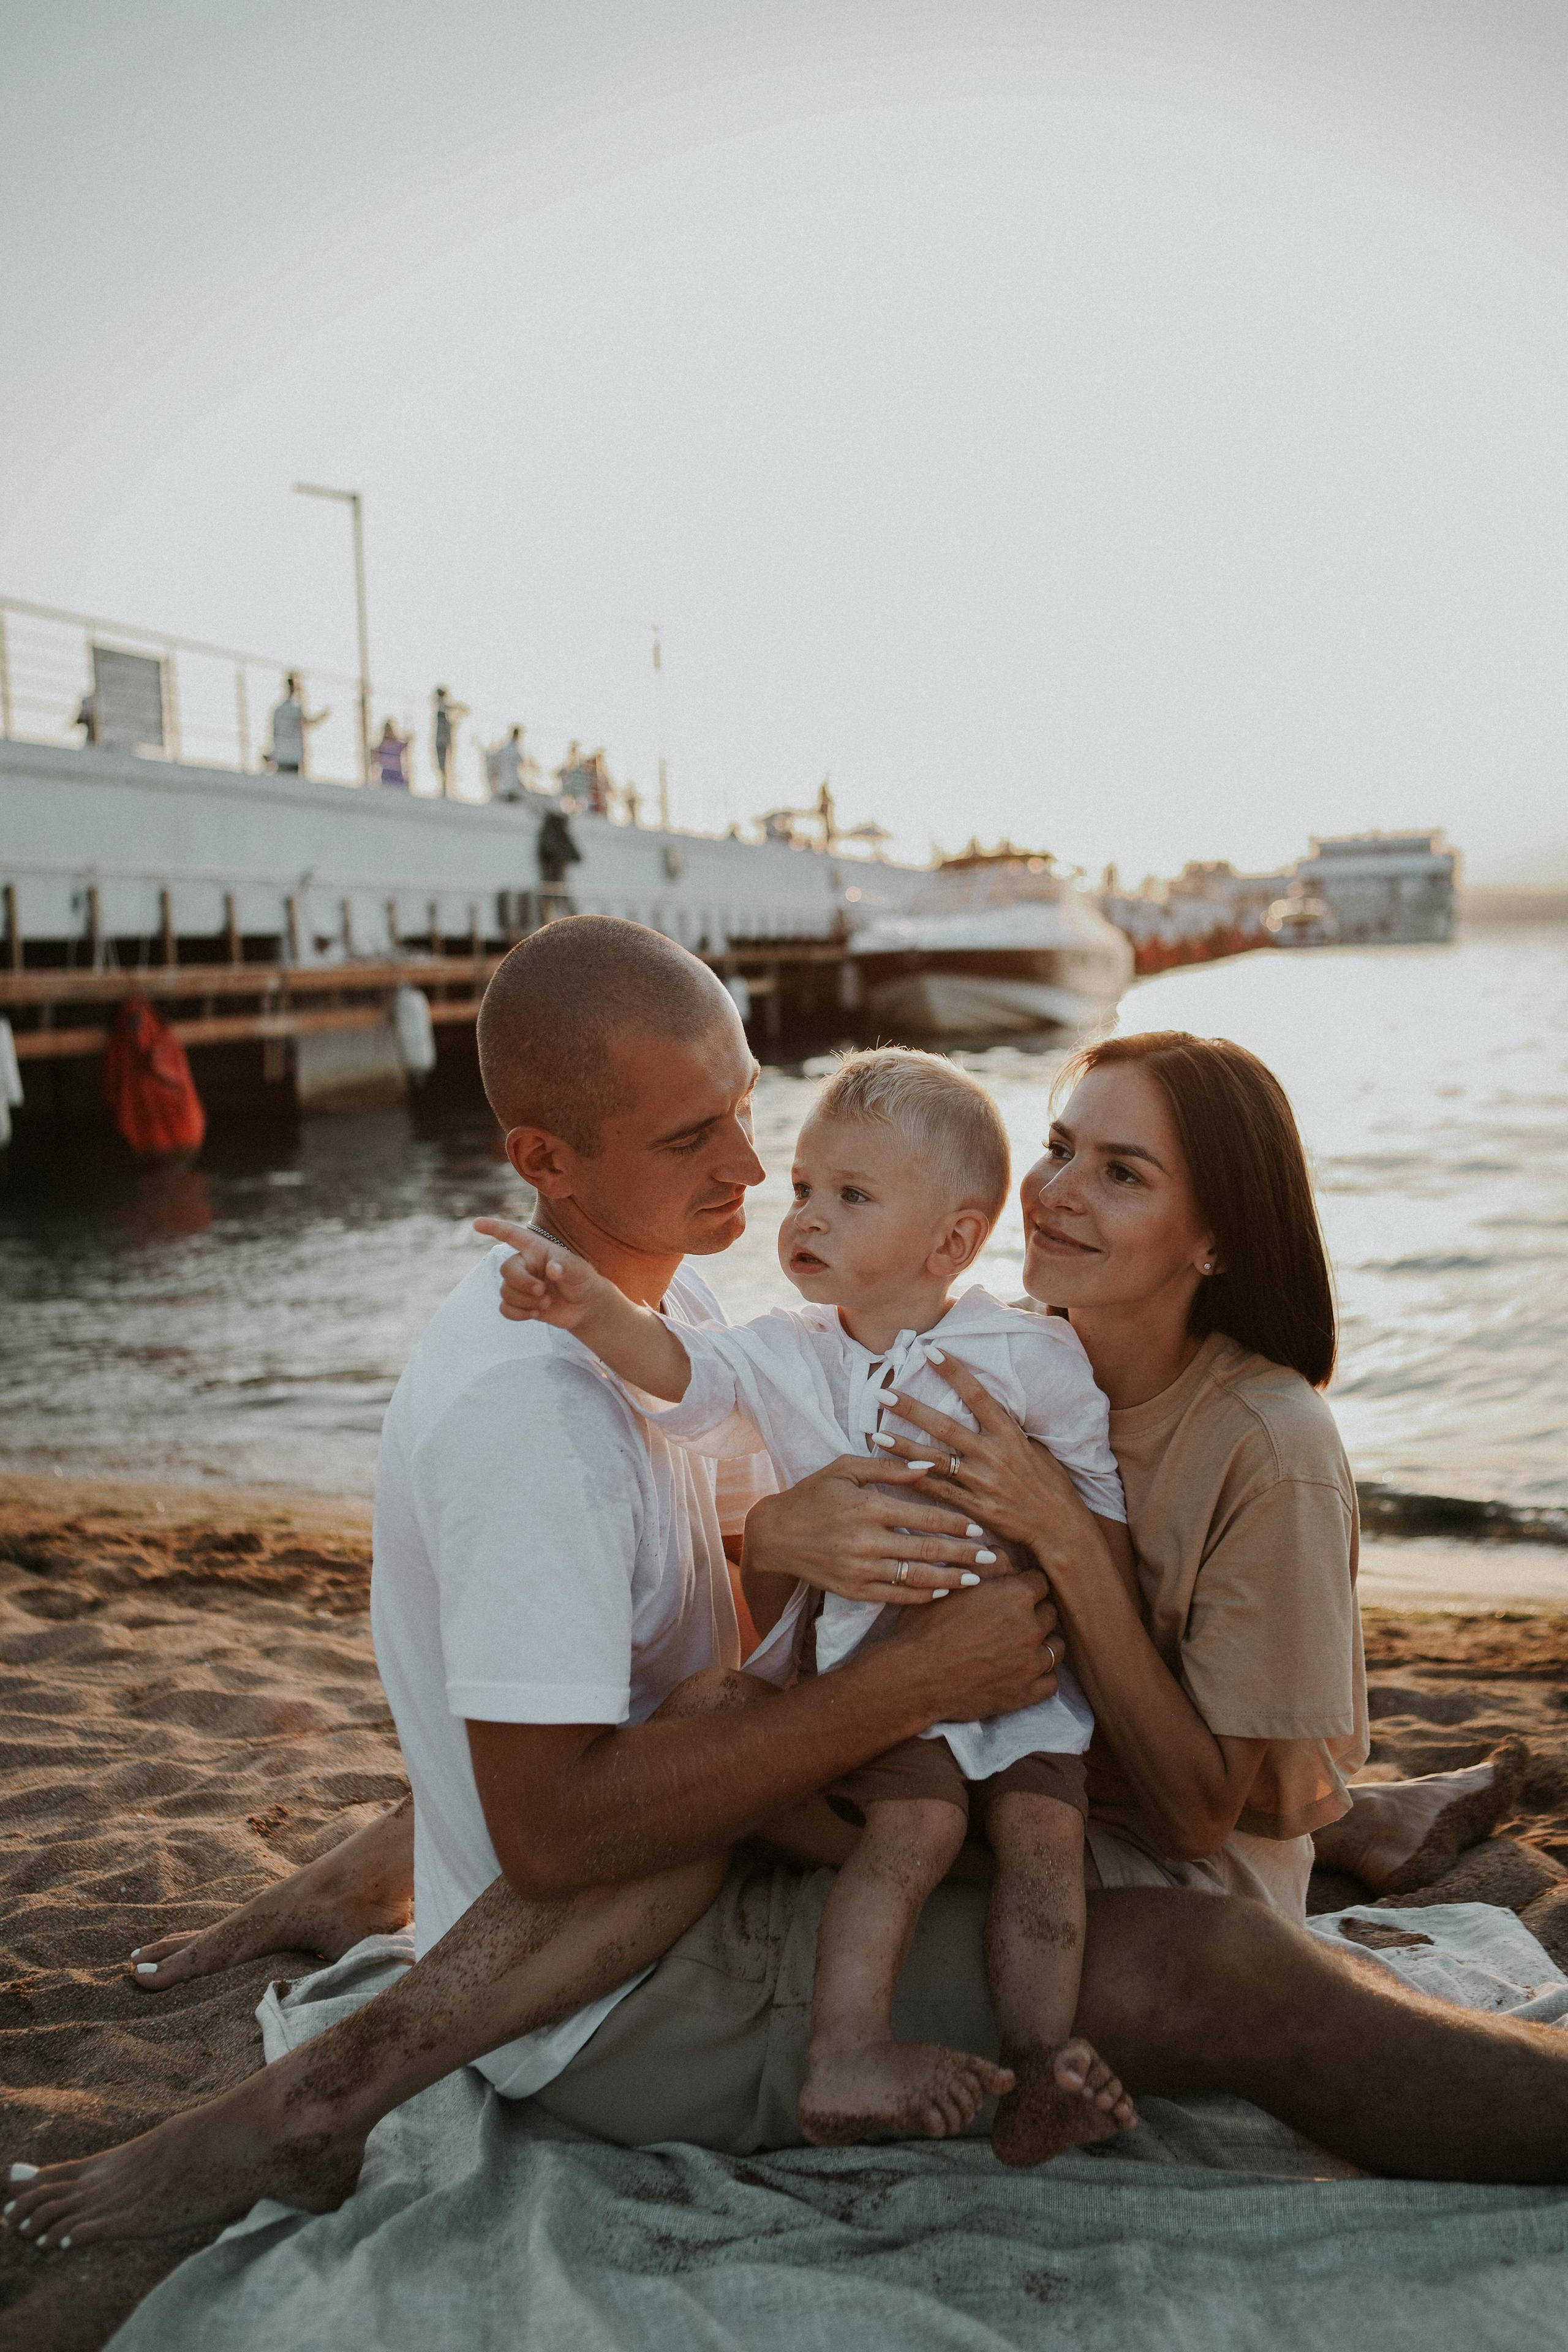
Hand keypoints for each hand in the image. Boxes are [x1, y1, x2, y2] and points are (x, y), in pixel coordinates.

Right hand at [473, 1218, 611, 1331]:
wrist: (585, 1307)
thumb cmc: (582, 1281)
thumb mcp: (580, 1271)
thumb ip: (566, 1267)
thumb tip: (552, 1268)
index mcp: (536, 1249)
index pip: (512, 1235)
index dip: (494, 1228)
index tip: (477, 1223)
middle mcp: (525, 1264)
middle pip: (506, 1269)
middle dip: (522, 1284)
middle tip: (543, 1291)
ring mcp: (520, 1284)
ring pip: (505, 1291)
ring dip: (525, 1301)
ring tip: (546, 1303)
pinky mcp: (519, 1303)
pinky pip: (505, 1308)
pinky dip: (518, 1314)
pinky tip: (535, 1315)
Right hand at [742, 1453, 1003, 1608]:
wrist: (774, 1536)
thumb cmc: (813, 1494)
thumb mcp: (845, 1468)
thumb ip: (888, 1467)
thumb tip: (929, 1465)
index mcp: (867, 1507)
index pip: (923, 1516)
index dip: (956, 1522)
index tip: (980, 1526)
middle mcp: (865, 1542)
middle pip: (927, 1550)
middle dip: (964, 1554)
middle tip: (994, 1556)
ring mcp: (860, 1570)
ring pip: (916, 1578)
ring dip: (951, 1579)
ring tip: (978, 1579)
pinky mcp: (853, 1590)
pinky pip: (896, 1597)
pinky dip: (922, 1596)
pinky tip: (943, 1592)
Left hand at [874, 1349, 1092, 1563]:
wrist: (1061, 1529)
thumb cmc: (1051, 1486)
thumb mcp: (1036, 1449)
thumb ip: (1009, 1432)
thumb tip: (990, 1411)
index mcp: (1009, 1435)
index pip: (978, 1396)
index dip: (954, 1372)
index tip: (930, 1351)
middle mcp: (993, 1455)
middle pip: (945, 1427)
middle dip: (912, 1409)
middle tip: (883, 1393)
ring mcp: (982, 1483)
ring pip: (935, 1460)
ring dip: (904, 1447)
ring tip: (876, 1434)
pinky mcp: (975, 1509)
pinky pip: (940, 1494)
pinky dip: (917, 1483)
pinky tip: (893, 1474)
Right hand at [887, 1568, 1064, 1721]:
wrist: (913, 1678)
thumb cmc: (925, 1628)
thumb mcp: (950, 1585)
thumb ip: (984, 1565)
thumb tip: (1002, 1553)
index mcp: (1015, 1595)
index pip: (1040, 1582)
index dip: (1024, 1586)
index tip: (1013, 1593)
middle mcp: (1030, 1627)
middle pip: (1050, 1613)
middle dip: (1035, 1613)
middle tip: (1013, 1620)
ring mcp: (1031, 1663)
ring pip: (1056, 1646)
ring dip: (1043, 1643)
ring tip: (1022, 1645)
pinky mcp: (1026, 1693)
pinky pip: (1051, 1681)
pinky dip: (1041, 1675)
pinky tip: (1024, 1670)